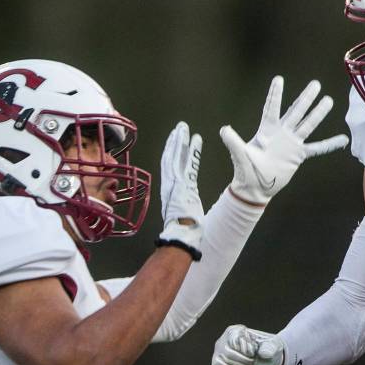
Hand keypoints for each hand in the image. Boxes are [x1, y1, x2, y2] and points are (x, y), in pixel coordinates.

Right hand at [158, 122, 203, 257]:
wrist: (182, 236)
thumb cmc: (184, 231)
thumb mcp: (182, 215)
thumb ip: (182, 206)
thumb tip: (186, 206)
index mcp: (168, 191)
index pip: (168, 167)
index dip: (170, 152)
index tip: (174, 140)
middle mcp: (169, 185)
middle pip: (170, 158)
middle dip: (174, 142)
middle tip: (179, 127)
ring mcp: (175, 184)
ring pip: (176, 157)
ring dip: (180, 141)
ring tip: (184, 127)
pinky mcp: (184, 184)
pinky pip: (188, 163)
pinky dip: (192, 150)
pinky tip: (196, 139)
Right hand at [208, 324, 284, 364]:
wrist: (267, 360)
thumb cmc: (268, 349)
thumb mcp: (273, 345)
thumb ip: (270, 347)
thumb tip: (264, 354)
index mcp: (234, 332)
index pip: (234, 341)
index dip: (245, 351)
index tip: (254, 356)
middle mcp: (222, 343)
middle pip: (225, 355)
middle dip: (240, 364)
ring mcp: (217, 357)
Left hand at [221, 76, 347, 204]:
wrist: (255, 188)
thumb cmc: (245, 171)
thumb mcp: (239, 155)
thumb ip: (233, 142)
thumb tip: (224, 129)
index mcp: (266, 130)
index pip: (272, 108)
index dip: (275, 94)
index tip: (279, 79)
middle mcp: (281, 133)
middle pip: (295, 112)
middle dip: (305, 98)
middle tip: (316, 84)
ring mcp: (291, 144)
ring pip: (307, 125)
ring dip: (318, 113)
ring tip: (328, 100)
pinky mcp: (298, 156)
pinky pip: (317, 148)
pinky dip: (329, 144)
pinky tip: (343, 139)